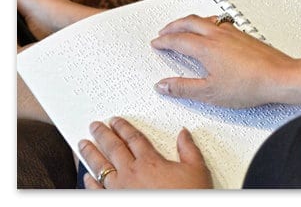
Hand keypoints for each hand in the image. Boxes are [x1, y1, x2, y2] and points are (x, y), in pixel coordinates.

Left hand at [78, 117, 211, 188]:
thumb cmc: (188, 196)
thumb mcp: (196, 169)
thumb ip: (189, 149)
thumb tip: (184, 134)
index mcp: (150, 162)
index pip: (133, 138)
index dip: (123, 127)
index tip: (116, 121)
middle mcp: (131, 173)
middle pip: (113, 148)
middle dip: (102, 134)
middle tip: (94, 126)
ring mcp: (120, 189)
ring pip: (100, 167)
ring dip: (90, 153)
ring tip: (83, 144)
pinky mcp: (114, 201)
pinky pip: (97, 191)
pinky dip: (90, 183)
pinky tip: (86, 177)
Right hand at [151, 14, 297, 107]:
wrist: (280, 77)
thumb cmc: (250, 85)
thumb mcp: (210, 93)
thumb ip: (184, 88)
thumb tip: (163, 85)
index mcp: (207, 48)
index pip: (178, 40)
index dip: (164, 41)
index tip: (156, 42)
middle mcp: (219, 35)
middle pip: (190, 22)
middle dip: (174, 25)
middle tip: (164, 30)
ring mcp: (233, 33)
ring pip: (206, 19)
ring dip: (190, 21)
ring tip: (185, 26)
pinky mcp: (245, 35)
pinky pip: (220, 22)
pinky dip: (208, 22)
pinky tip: (214, 30)